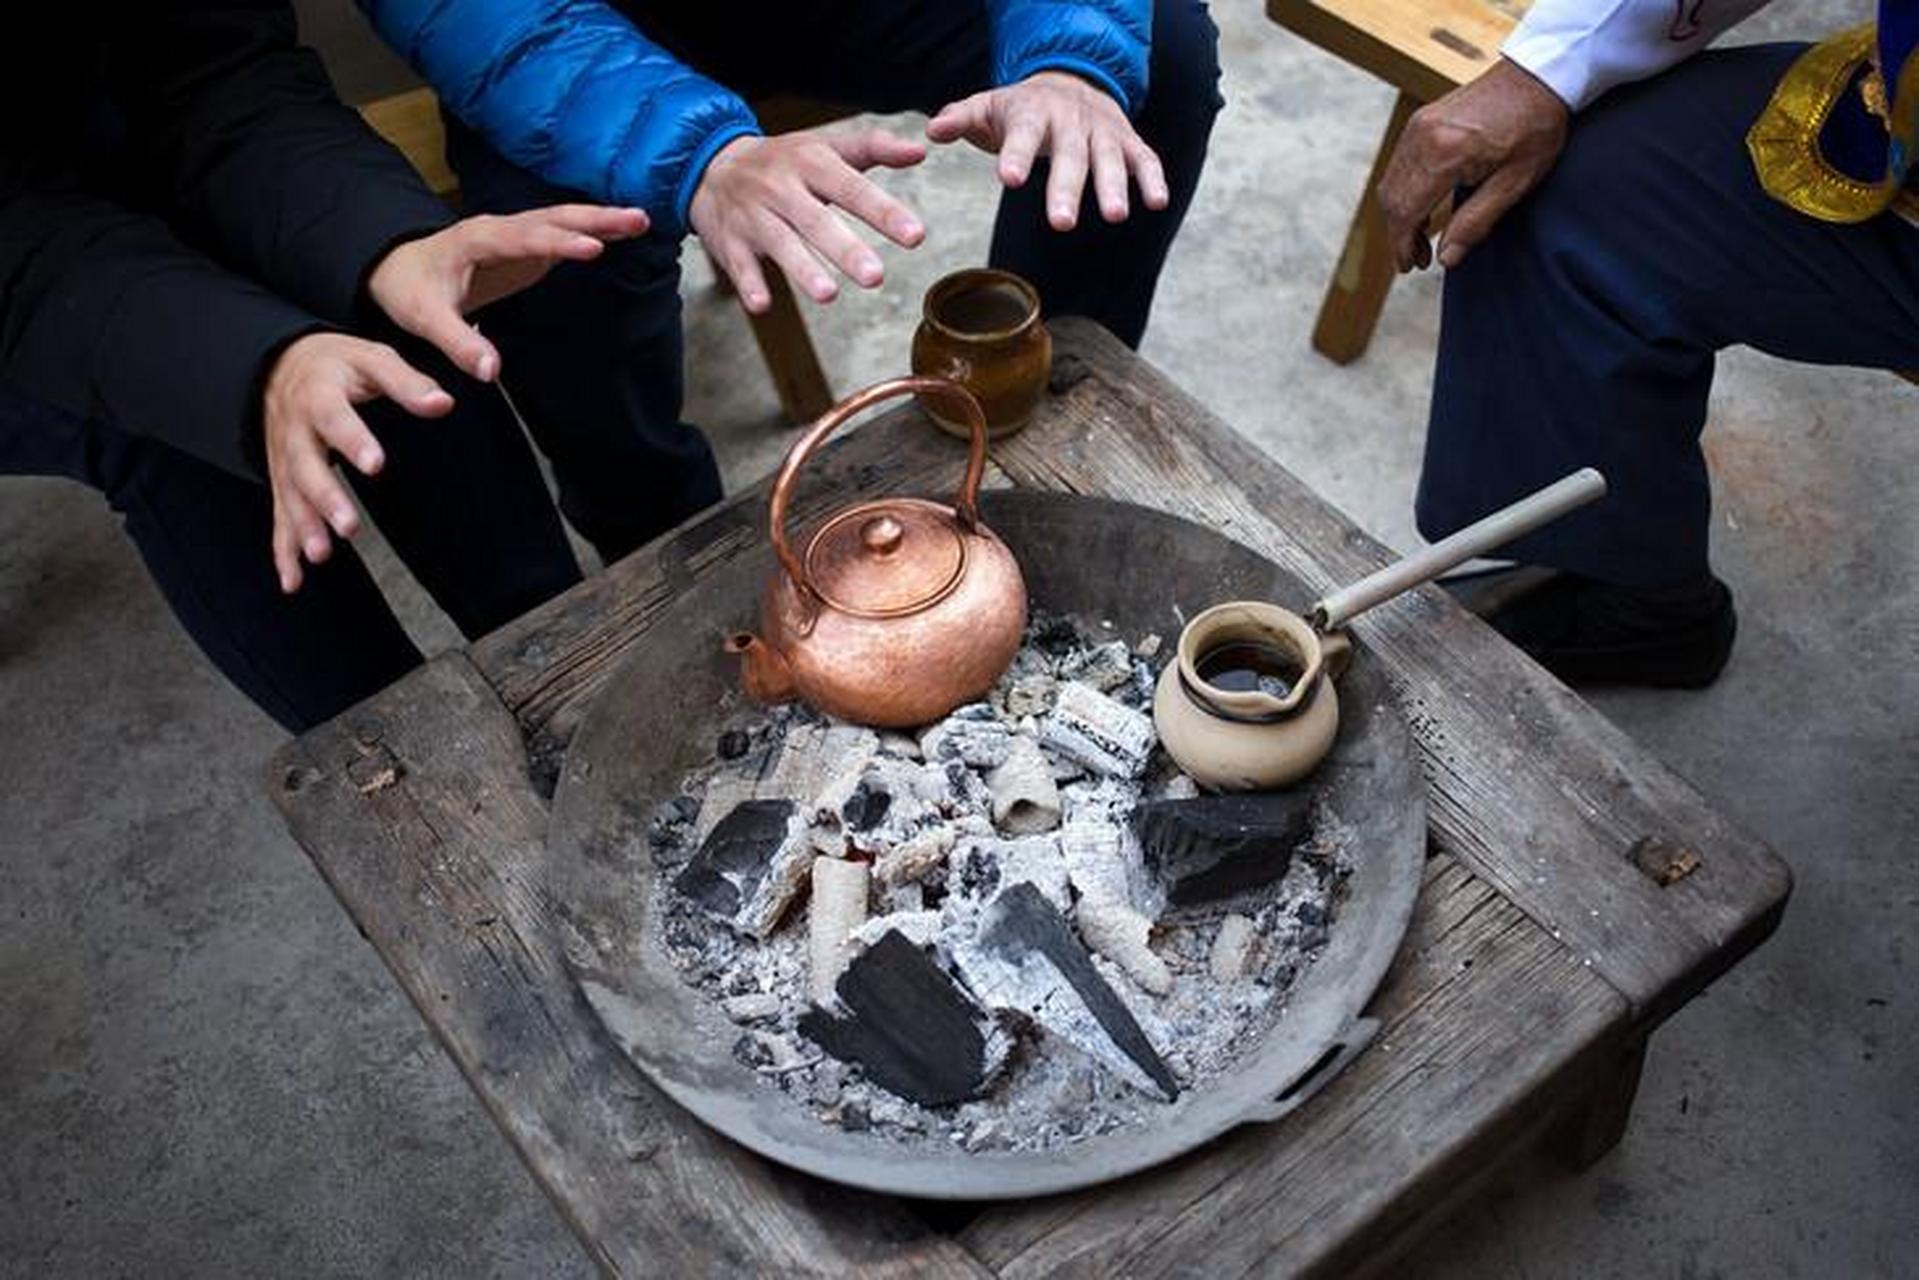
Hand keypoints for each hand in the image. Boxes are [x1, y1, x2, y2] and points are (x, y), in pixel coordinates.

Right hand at [261, 333, 452, 592]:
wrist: (281, 366)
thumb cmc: (339, 365)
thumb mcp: (373, 359)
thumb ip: (407, 382)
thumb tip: (444, 403)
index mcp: (319, 395)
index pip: (334, 417)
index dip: (353, 440)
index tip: (375, 464)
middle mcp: (295, 430)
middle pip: (305, 466)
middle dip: (326, 498)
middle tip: (349, 526)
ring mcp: (284, 459)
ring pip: (290, 495)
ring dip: (304, 526)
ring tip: (321, 555)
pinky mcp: (282, 481)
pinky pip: (279, 517)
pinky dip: (283, 551)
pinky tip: (293, 581)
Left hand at [367, 204, 647, 380]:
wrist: (400, 270)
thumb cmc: (411, 292)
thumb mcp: (426, 320)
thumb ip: (459, 344)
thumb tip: (492, 372)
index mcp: (477, 239)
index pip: (523, 238)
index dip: (558, 242)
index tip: (593, 247)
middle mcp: (500, 229)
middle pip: (553, 218)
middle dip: (595, 218)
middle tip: (636, 219)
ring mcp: (515, 235)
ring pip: (563, 220)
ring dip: (601, 219)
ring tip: (641, 221)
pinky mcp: (526, 247)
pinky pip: (564, 234)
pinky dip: (594, 230)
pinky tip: (622, 233)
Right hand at [689, 130, 927, 311]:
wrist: (711, 165)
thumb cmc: (784, 161)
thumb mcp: (825, 147)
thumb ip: (873, 148)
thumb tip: (920, 151)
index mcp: (811, 162)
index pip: (852, 187)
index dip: (883, 212)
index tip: (915, 236)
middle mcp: (781, 188)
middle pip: (816, 220)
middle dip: (845, 249)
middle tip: (876, 277)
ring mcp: (753, 216)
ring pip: (780, 243)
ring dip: (802, 269)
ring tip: (828, 295)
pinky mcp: (729, 241)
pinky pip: (739, 264)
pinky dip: (749, 284)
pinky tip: (762, 304)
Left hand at [927, 70, 1168, 229]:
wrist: (1069, 80)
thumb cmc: (1021, 107)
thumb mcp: (987, 107)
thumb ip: (960, 118)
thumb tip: (932, 131)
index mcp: (1032, 113)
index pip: (1023, 135)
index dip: (1017, 155)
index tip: (1009, 180)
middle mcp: (1070, 121)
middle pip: (1070, 155)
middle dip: (1066, 188)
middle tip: (1061, 223)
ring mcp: (1102, 130)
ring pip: (1109, 158)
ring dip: (1114, 186)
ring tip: (1114, 216)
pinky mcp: (1127, 140)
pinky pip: (1144, 157)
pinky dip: (1153, 177)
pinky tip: (1158, 202)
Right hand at [1377, 58, 1568, 271]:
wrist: (1540, 75)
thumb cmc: (1536, 128)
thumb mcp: (1515, 182)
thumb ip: (1476, 222)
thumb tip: (1446, 259)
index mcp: (1445, 154)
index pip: (1406, 212)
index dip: (1403, 245)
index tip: (1410, 267)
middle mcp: (1422, 137)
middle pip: (1392, 200)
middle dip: (1399, 235)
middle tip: (1417, 259)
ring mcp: (1417, 125)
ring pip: (1391, 183)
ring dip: (1400, 215)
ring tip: (1421, 237)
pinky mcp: (1420, 120)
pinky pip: (1399, 164)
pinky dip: (1403, 191)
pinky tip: (1423, 206)